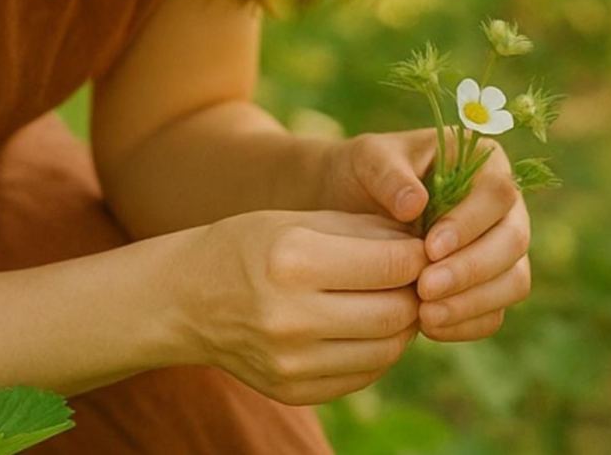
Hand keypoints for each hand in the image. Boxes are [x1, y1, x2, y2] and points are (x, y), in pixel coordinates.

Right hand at [178, 208, 426, 404]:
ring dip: (403, 325)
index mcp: (295, 261)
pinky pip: (361, 376)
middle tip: (416, 276)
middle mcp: (292, 318)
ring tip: (395, 300)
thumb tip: (424, 248)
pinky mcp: (292, 391)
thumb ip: (366, 232)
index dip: (418, 255)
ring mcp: (291, 363)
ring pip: (385, 351)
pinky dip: (377, 351)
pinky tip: (368, 327)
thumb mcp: (303, 218)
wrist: (187, 299)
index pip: (391, 265)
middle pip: (395, 313)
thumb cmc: (251, 245)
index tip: (422, 247)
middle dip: (417, 292)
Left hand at [329, 130, 531, 342]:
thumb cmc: (366, 173)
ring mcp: (500, 247)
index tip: (430, 248)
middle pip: (514, 239)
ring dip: (473, 302)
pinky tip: (429, 326)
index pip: (498, 193)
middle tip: (425, 289)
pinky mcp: (488, 285)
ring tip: (425, 316)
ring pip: (514, 280)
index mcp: (485, 162)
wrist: (352, 206)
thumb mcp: (369, 160)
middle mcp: (503, 206)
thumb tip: (415, 204)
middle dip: (472, 269)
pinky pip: (495, 312)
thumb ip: (390, 176)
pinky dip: (468, 323)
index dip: (470, 224)